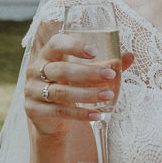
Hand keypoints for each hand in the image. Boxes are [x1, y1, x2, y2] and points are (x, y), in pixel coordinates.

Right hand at [23, 19, 132, 137]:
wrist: (49, 118)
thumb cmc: (69, 87)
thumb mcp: (84, 75)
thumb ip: (104, 65)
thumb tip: (130, 56)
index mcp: (46, 55)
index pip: (55, 44)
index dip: (74, 46)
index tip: (94, 52)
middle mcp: (35, 70)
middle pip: (61, 70)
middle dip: (88, 72)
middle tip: (110, 76)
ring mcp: (32, 91)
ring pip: (61, 92)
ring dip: (87, 94)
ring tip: (108, 95)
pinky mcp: (34, 110)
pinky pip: (59, 111)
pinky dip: (80, 113)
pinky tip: (97, 114)